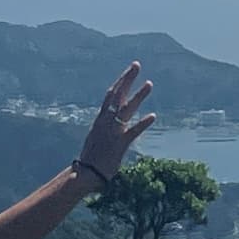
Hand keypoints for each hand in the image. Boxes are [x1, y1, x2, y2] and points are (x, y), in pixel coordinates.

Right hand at [73, 62, 155, 183]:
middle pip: (117, 95)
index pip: (111, 95)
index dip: (121, 81)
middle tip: (136, 64)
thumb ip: (105, 128)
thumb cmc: (91, 158)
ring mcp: (112, 132)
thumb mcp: (97, 138)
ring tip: (149, 83)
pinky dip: (142, 123)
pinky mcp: (119, 145)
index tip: (129, 70)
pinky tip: (153, 116)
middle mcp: (105, 122)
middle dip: (127, 79)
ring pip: (125, 110)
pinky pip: (132, 132)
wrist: (85, 174)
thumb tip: (110, 120)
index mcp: (100, 120)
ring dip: (138, 96)